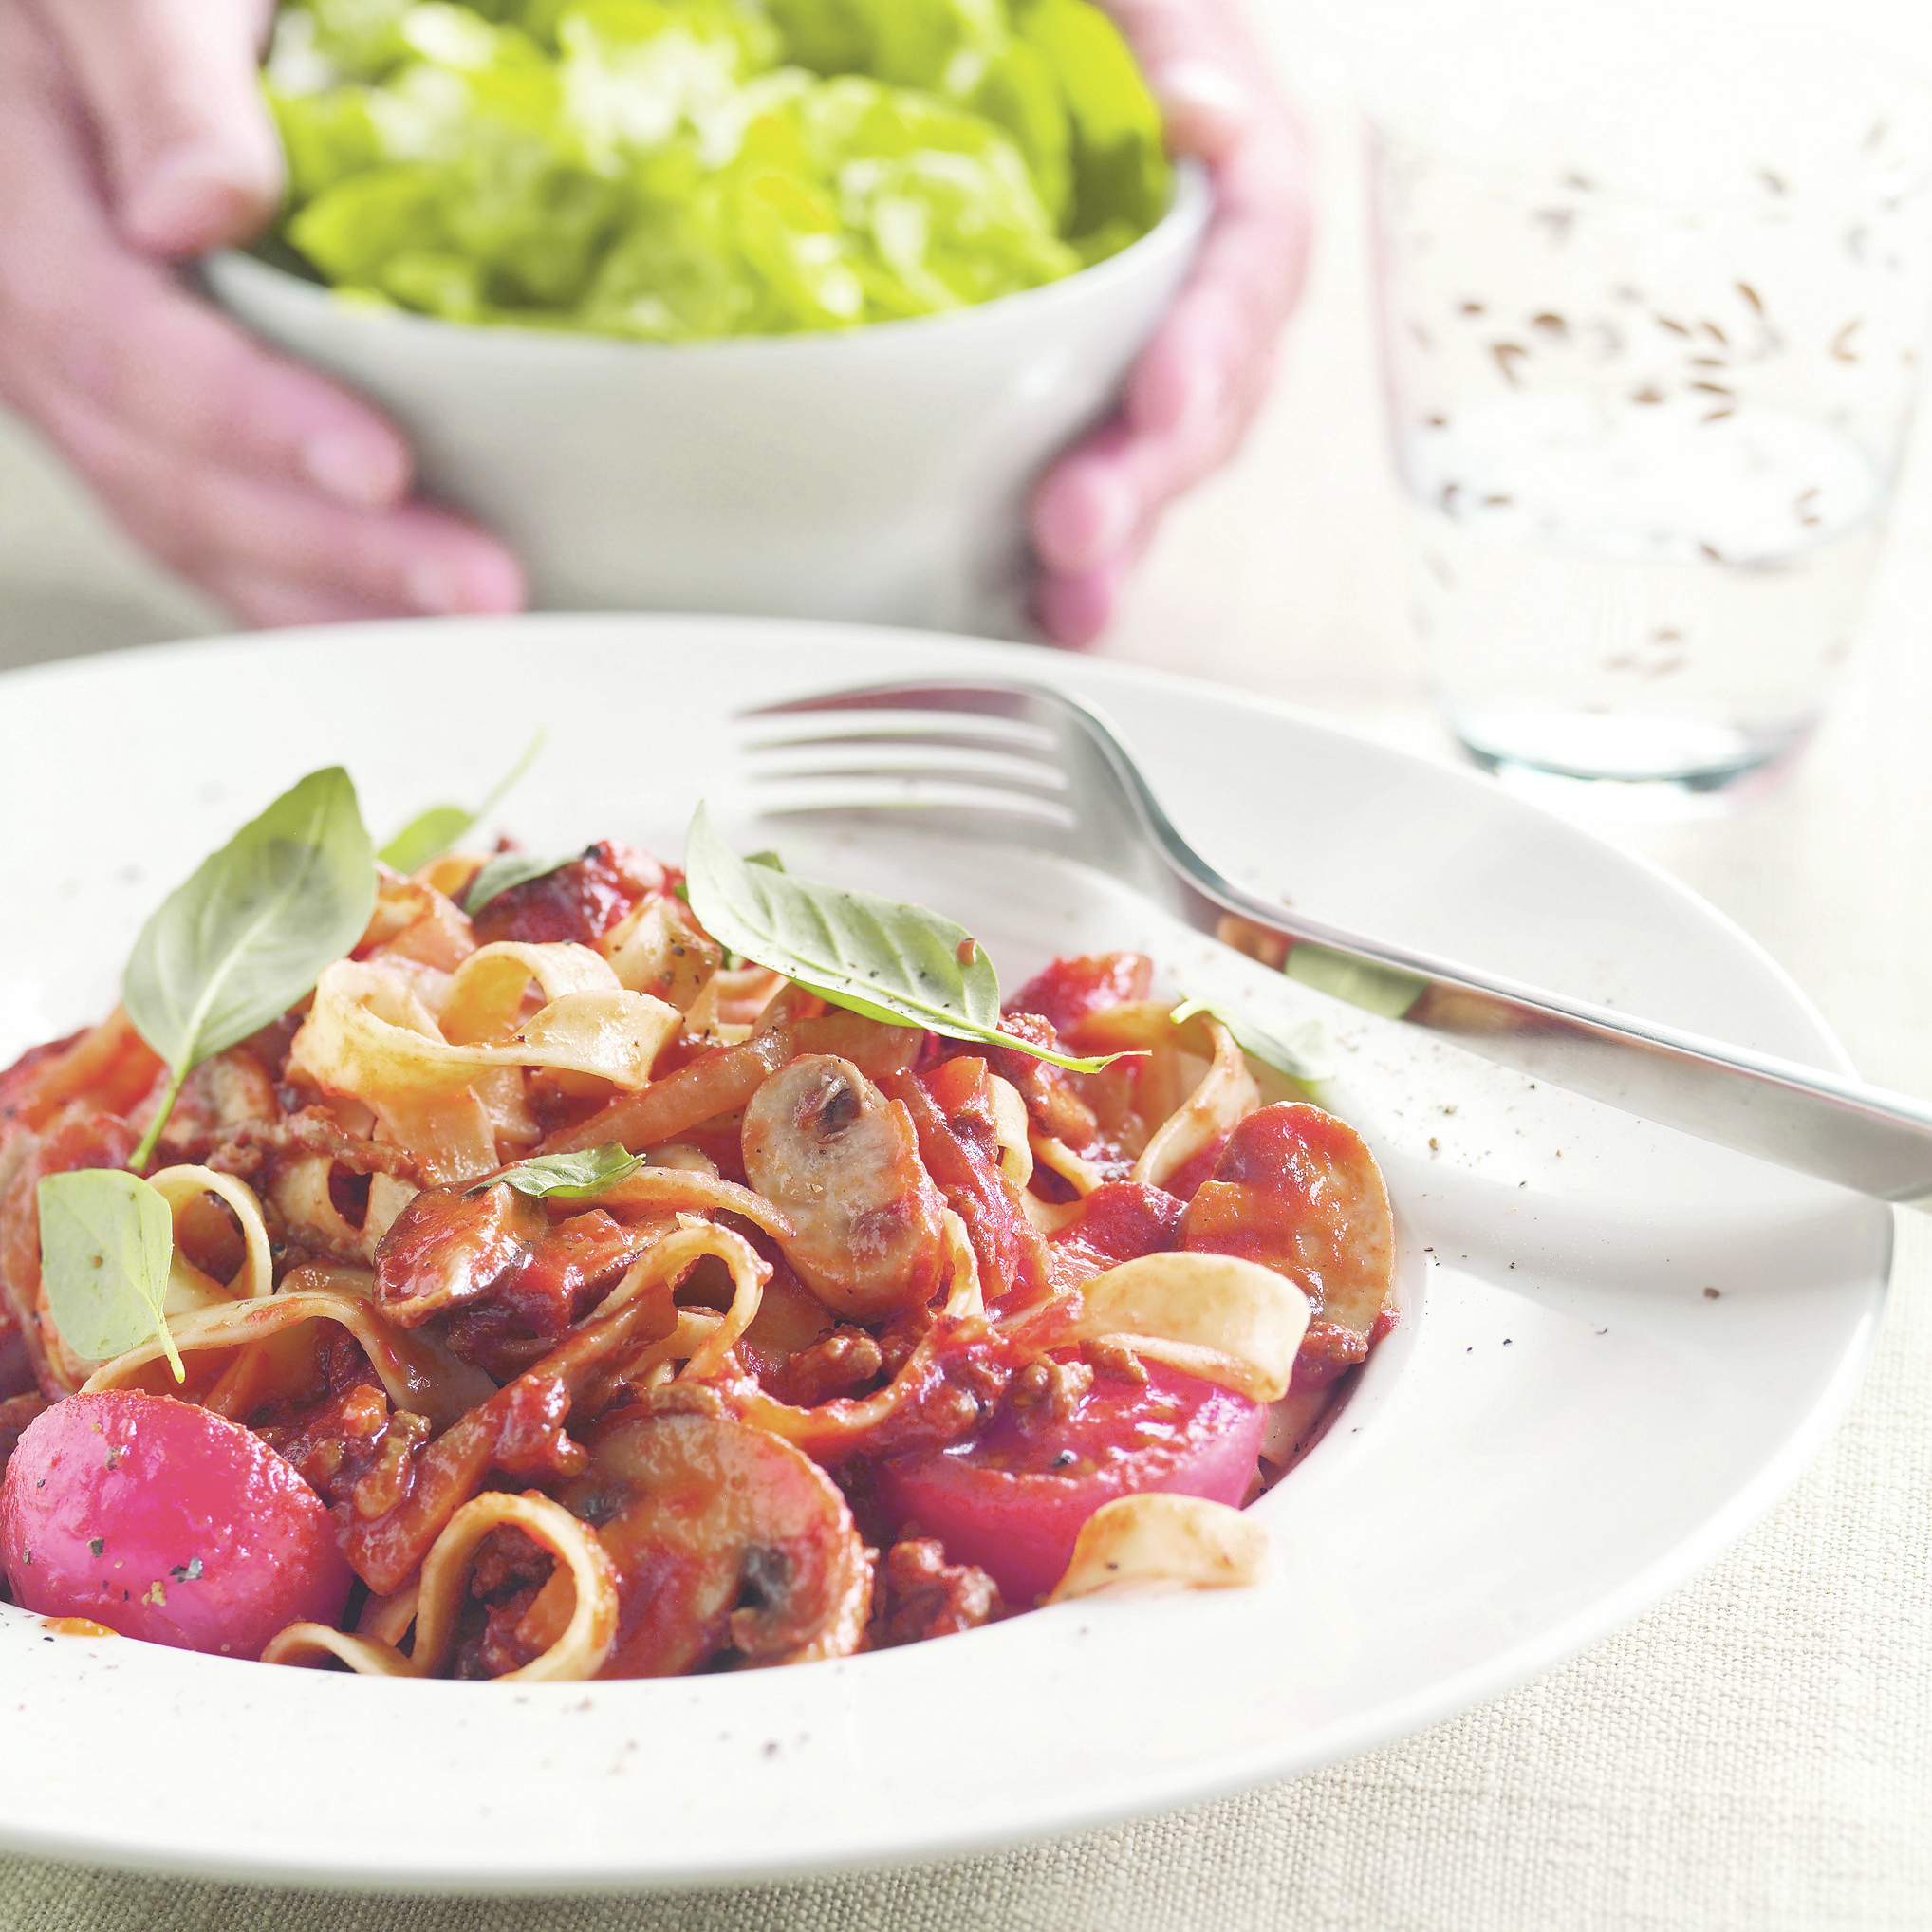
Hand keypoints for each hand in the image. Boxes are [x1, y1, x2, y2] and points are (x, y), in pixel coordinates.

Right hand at [0, 0, 524, 626]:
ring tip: (472, 635)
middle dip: (337, 552)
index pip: (128, 351)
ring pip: (199, 539)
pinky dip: (314, 598)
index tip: (381, 467)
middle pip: (174, 481)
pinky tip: (405, 628)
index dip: (254, 422)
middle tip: (479, 590)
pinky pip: (220, 542)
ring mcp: (90, 405)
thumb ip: (160, 79)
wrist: (102, 35)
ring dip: (340, 605)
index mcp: (17, 226)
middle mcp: (36, 339)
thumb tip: (189, 210)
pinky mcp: (150, 437)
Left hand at [1030, 0, 1312, 646]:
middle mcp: (1216, 262)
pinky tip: (1034, 607)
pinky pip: (1111, 474)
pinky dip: (1080, 545)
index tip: (1165, 398)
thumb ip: (1164, 29)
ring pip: (1171, 454)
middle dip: (1150, 472)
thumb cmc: (1042, 22)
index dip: (1216, 331)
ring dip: (1123, 537)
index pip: (1257, 246)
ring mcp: (1165, 339)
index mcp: (1234, 153)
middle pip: (1219, 383)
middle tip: (1077, 531)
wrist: (1009, 52)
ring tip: (1069, 606)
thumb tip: (1205, 117)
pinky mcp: (1104, 394)